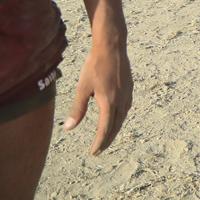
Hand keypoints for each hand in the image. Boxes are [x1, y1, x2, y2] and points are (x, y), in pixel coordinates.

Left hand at [64, 39, 132, 155]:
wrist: (112, 47)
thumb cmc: (94, 66)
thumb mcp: (82, 88)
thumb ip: (77, 109)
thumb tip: (69, 128)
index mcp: (109, 102)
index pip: (105, 129)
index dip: (99, 142)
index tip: (93, 153)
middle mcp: (121, 100)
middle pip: (115, 126)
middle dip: (107, 140)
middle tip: (99, 150)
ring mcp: (127, 94)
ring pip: (122, 118)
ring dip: (114, 130)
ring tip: (106, 137)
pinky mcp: (129, 88)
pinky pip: (126, 109)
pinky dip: (120, 118)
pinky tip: (115, 117)